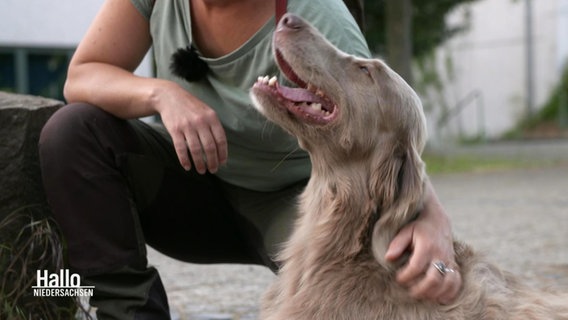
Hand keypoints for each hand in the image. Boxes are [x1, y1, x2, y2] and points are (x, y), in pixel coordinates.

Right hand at [154, 82, 227, 173]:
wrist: (170, 96)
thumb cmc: (191, 107)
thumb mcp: (207, 111)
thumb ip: (214, 127)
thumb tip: (221, 148)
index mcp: (212, 118)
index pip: (221, 140)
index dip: (223, 154)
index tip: (222, 163)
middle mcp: (201, 122)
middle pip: (210, 147)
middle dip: (212, 161)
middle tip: (213, 170)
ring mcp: (187, 126)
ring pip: (195, 150)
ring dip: (199, 163)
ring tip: (201, 171)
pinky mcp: (175, 130)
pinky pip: (181, 148)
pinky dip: (184, 160)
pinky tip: (187, 166)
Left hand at [385, 182, 461, 303]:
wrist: (437, 221)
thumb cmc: (418, 227)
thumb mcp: (406, 231)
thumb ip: (397, 244)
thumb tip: (388, 258)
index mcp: (426, 246)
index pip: (416, 267)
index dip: (405, 277)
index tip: (398, 278)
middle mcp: (440, 255)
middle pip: (433, 279)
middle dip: (420, 290)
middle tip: (410, 291)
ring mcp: (449, 261)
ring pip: (447, 284)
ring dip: (434, 293)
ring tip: (422, 295)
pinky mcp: (454, 265)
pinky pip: (457, 282)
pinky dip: (450, 292)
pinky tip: (440, 298)